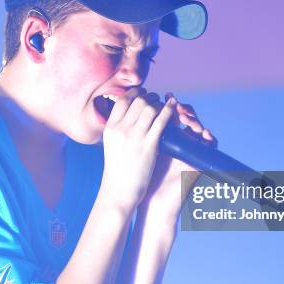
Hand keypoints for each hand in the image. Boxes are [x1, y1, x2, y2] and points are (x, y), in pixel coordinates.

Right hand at [99, 88, 177, 212]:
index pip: (122, 100)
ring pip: (150, 108)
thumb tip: (127, 115)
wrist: (120, 189)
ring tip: (164, 106)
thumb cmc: (117, 168)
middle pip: (138, 101)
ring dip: (159, 103)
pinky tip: (173, 108)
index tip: (143, 95)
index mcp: (110, 127)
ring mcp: (135, 137)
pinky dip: (168, 111)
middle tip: (155, 100)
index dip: (135, 94)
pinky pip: (160, 121)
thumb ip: (118, 128)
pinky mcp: (148, 145)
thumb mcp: (111, 144)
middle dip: (149, 97)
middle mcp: (121, 129)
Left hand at [140, 92, 217, 223]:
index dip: (168, 104)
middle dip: (183, 109)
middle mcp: (179, 141)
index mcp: (165, 136)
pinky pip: (209, 148)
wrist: (150, 199)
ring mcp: (190, 151)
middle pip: (186, 117)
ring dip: (196, 120)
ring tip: (187, 118)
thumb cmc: (141, 175)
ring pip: (199, 128)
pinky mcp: (199, 162)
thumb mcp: (139, 148)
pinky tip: (204, 134)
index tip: (163, 97)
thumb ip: (139, 129)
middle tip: (176, 105)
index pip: (170, 113)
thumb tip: (130, 105)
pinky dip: (209, 139)